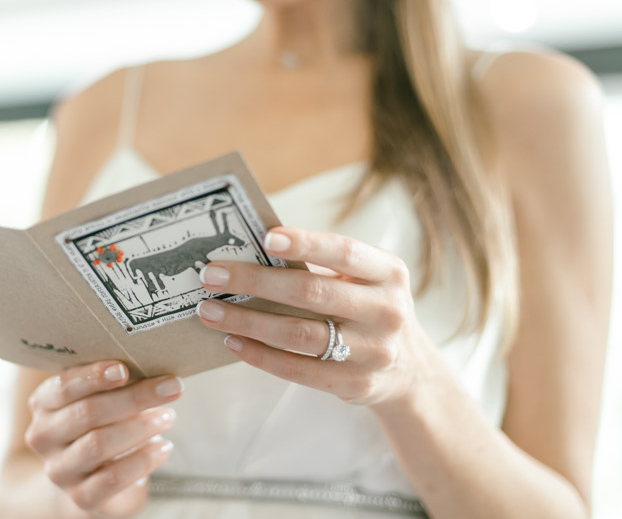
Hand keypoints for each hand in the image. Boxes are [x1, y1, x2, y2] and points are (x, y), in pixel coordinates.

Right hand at [25, 361, 182, 516]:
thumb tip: (154, 368)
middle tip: (170, 387)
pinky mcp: (81, 496)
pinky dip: (142, 460)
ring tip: (168, 416)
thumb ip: (115, 382)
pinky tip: (164, 447)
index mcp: (44, 403)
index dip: (93, 376)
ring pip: (98, 444)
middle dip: (134, 398)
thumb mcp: (100, 398)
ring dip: (141, 428)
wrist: (90, 476)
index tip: (124, 369)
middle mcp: (43, 436)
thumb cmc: (101, 422)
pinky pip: (112, 478)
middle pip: (87, 413)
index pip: (63, 387)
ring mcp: (59, 470)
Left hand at [197, 226, 437, 407]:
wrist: (410, 371)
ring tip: (210, 311)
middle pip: (312, 292)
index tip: (265, 237)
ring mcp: (374, 351)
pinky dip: (260, 355)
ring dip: (247, 320)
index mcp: (389, 273)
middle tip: (212, 275)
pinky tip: (233, 341)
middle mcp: (387, 310)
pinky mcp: (355, 384)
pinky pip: (298, 369)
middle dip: (254, 281)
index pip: (344, 252)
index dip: (305, 244)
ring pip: (299, 333)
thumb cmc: (368, 308)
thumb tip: (252, 251)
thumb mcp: (364, 281)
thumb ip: (322, 266)